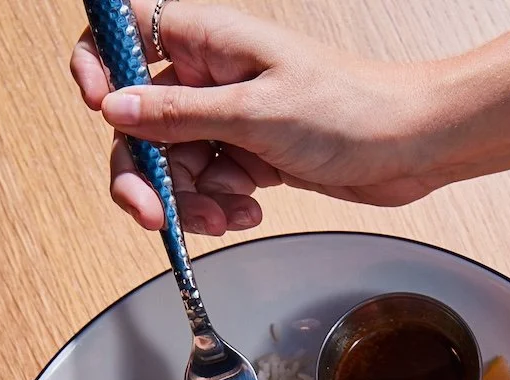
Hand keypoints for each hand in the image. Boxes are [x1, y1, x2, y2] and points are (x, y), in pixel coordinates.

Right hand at [69, 2, 451, 236]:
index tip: (101, 108)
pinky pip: (210, 185)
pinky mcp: (251, 155)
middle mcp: (210, 76)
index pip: (124, 33)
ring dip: (191, 200)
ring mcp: (230, 118)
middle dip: (144, 172)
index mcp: (206, 41)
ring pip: (175, 164)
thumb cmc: (350, 109)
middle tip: (155, 216)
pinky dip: (222, 206)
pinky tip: (251, 210)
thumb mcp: (257, 113)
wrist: (410, 145)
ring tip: (230, 214)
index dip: (99, 66)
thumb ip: (181, 115)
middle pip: (141, 120)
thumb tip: (116, 109)